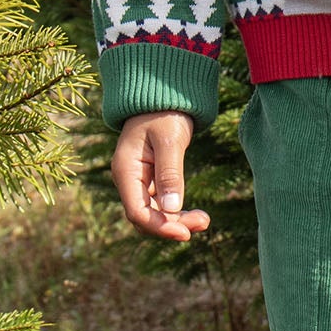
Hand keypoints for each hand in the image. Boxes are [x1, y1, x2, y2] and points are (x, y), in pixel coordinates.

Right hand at [112, 112, 209, 242]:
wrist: (163, 96)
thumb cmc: (165, 113)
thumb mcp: (170, 140)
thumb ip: (170, 173)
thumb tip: (172, 208)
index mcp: (126, 171)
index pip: (137, 211)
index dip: (159, 227)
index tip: (185, 234)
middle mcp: (129, 179)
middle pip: (145, 216)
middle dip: (172, 225)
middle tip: (203, 223)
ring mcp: (139, 180)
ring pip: (154, 212)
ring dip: (177, 220)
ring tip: (204, 220)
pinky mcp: (151, 178)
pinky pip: (160, 203)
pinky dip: (176, 210)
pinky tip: (195, 214)